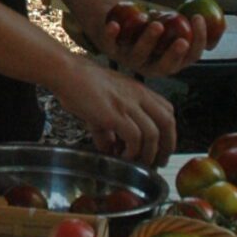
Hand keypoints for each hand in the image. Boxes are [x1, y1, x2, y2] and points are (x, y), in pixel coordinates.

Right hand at [53, 55, 174, 165]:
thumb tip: (110, 149)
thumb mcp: (104, 104)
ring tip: (137, 163)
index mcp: (140, 91)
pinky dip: (132, 151)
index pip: (168, 112)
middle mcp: (139, 96)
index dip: (169, 133)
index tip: (161, 149)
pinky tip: (122, 156)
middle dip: (167, 147)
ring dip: (148, 153)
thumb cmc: (82, 85)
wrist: (67, 73)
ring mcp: (127, 104)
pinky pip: (134, 137)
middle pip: (167, 123)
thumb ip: (111, 128)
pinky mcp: (114, 114)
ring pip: (153, 134)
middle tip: (157, 163)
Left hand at [97, 9, 205, 80]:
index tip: (198, 19)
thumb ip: (190, 27)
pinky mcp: (110, 50)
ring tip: (155, 22)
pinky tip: (115, 24)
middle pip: (164, 67)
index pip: (188, 58)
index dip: (197, 42)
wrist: (115, 20)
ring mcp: (130, 60)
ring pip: (139, 56)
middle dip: (174, 55)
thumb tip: (219, 23)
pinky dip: (112, 34)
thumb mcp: (171, 27)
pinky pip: (110, 45)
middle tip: (182, 39)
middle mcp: (150, 66)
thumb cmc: (149, 24)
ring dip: (148, 40)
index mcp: (170, 62)